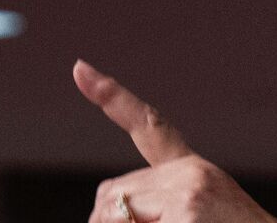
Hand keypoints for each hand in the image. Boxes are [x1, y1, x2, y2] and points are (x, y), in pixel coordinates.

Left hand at [74, 60, 276, 222]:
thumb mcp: (197, 215)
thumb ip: (156, 203)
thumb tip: (106, 210)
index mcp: (193, 172)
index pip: (149, 127)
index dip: (111, 96)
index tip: (80, 68)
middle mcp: (192, 173)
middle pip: (112, 193)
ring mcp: (190, 192)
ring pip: (114, 213)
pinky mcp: (187, 213)